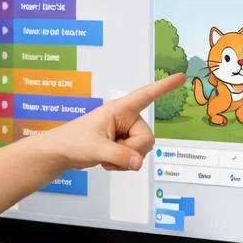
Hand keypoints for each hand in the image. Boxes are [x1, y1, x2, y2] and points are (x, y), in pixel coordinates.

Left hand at [41, 73, 185, 171]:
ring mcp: (125, 133)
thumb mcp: (96, 148)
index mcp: (120, 109)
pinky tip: (107, 162)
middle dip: (131, 151)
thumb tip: (138, 163)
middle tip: (110, 153)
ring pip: (142, 150)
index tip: (181, 77)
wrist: (61, 153)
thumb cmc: (73, 141)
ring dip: (125, 160)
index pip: (146, 95)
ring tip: (105, 156)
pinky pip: (135, 158)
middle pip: (147, 138)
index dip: (164, 87)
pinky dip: (122, 165)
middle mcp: (126, 119)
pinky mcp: (123, 145)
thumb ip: (119, 156)